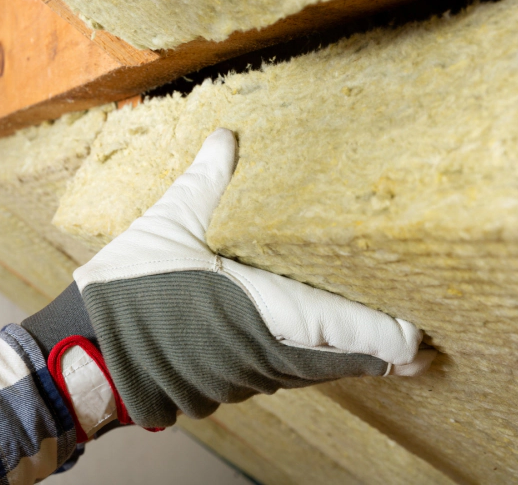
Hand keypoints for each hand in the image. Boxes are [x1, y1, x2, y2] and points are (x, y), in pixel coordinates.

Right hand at [73, 128, 434, 428]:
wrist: (89, 353)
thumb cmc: (131, 294)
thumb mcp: (171, 224)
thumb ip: (208, 179)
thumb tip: (227, 137)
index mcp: (273, 313)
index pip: (367, 338)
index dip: (403, 334)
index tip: (428, 321)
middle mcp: (275, 354)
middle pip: (357, 359)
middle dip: (389, 339)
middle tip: (419, 310)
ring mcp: (257, 374)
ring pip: (326, 367)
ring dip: (355, 345)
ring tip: (385, 319)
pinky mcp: (237, 380)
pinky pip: (295, 370)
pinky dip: (320, 352)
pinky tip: (323, 329)